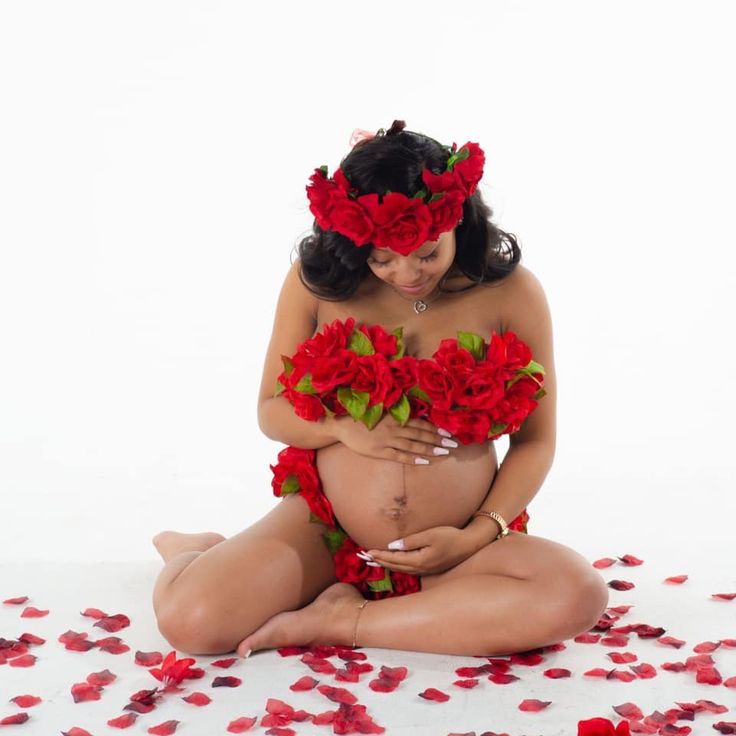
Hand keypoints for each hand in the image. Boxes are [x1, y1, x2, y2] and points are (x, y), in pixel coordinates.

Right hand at [331, 412, 457, 465]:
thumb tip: (417, 418)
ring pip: (413, 445)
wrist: (342, 424)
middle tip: (454, 444)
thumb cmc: (363, 417)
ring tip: (444, 453)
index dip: (436, 428)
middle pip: (421, 434)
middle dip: (439, 440)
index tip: (450, 433)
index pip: (421, 423)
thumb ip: (398, 416)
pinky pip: (399, 456)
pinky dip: (413, 458)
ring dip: (430, 449)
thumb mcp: (382, 412)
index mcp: (396, 417)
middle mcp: (394, 428)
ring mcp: (387, 440)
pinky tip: (424, 461)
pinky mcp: (379, 451)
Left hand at [365, 526, 476, 575]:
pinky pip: (407, 568)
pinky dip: (396, 565)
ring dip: (386, 565)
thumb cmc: (451, 536)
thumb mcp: (430, 535)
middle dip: (378, 561)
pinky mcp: (429, 568)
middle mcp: (421, 568)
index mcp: (420, 561)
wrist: (469, 544)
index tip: (366, 551)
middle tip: (363, 557)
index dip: (379, 555)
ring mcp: (425, 570)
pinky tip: (392, 563)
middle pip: (394, 566)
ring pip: (400, 569)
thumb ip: (410, 541)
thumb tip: (392, 546)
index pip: (394, 559)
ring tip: (372, 561)